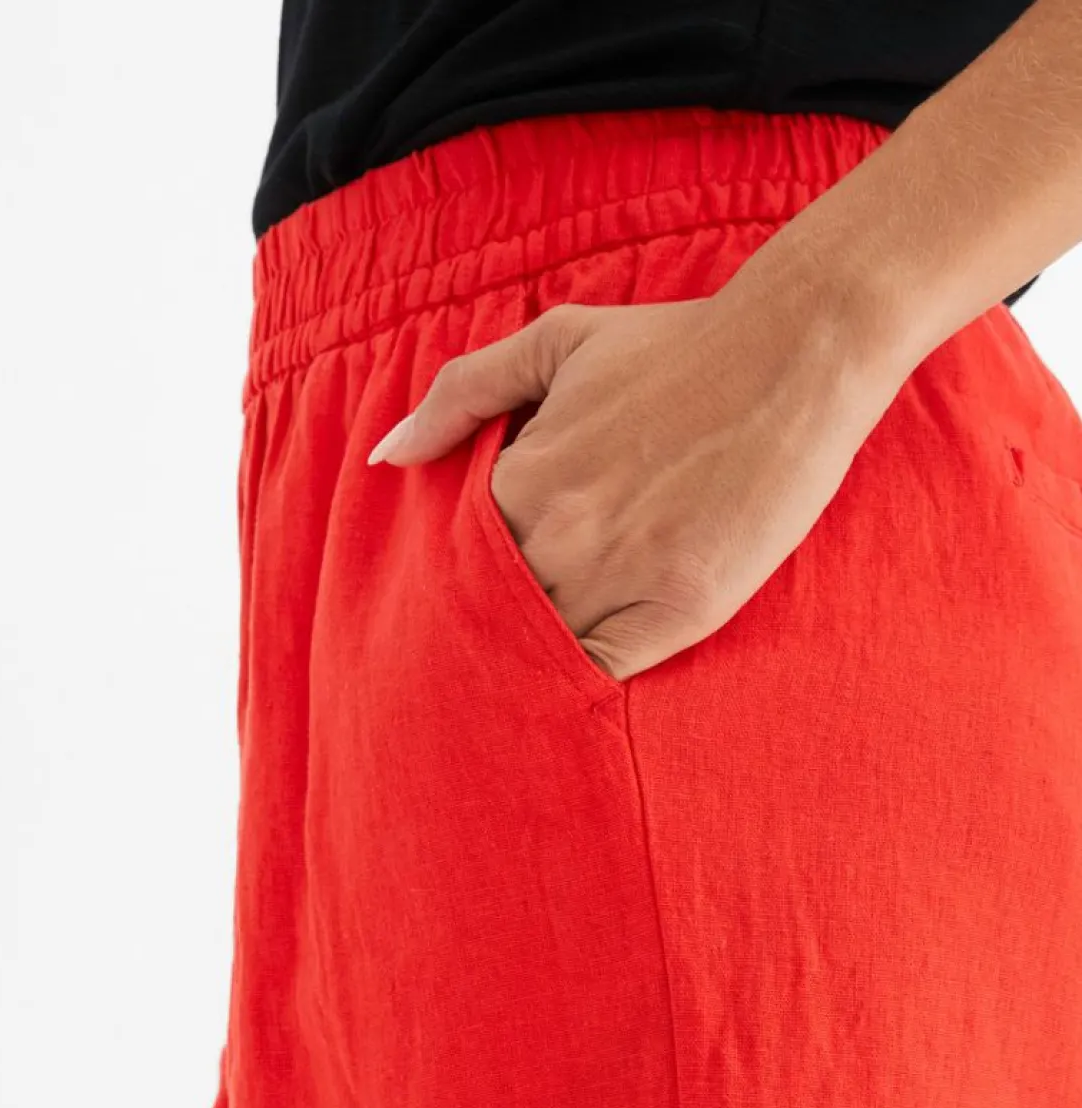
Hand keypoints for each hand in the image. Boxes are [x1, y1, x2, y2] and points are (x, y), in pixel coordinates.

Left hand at [368, 273, 904, 679]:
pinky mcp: (680, 608)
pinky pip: (604, 671)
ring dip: (527, 663)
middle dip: (481, 633)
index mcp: (522, 479)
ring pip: (541, 648)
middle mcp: (561, 534)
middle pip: (492, 613)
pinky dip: (582, 683)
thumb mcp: (556, 342)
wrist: (795, 353)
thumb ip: (463, 393)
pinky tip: (572, 689)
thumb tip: (389, 458)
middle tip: (461, 666)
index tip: (456, 601)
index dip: (456, 584)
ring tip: (515, 687)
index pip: (455, 562)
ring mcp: (621, 576)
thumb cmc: (677, 345)